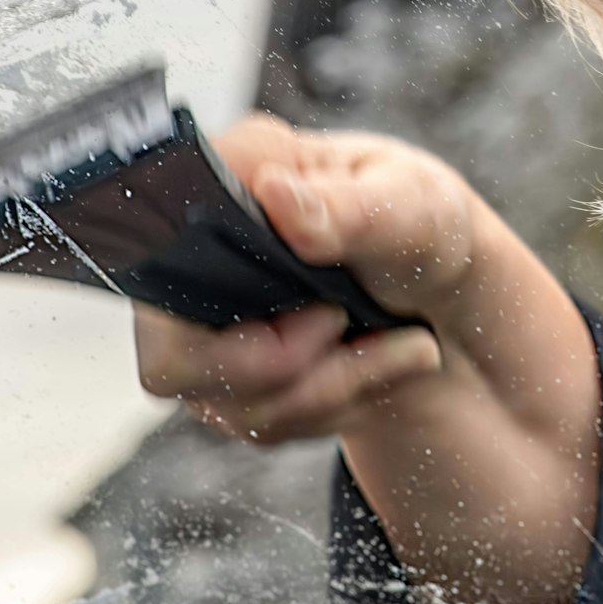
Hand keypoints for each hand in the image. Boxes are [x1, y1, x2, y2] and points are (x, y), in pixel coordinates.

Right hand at [131, 115, 601, 603]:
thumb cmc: (422, 223)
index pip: (154, 244)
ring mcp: (206, 324)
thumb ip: (344, 207)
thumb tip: (276, 194)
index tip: (321, 306)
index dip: (212, 297)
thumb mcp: (408, 203)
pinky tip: (384, 365)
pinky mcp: (230, 378)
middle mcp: (198, 254)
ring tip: (409, 347)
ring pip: (230, 402)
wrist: (448, 293)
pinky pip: (261, 425)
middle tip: (348, 328)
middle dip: (280, 368)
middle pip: (172, 356)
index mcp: (230, 178)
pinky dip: (336, 406)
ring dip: (336, 387)